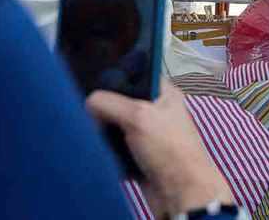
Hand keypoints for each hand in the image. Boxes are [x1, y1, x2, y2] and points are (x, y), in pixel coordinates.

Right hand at [87, 81, 232, 216]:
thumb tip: (88, 103)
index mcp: (164, 93)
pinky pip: (114, 148)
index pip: (136, 74)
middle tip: (91, 115)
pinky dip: (106, 151)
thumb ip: (109, 103)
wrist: (179, 193)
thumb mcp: (138, 116)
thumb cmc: (170, 150)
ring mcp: (147, 134)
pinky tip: (99, 151)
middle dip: (104, 110)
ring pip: (114, 126)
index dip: (116, 78)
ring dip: (103, 133)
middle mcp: (156, 111)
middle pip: (120, 102)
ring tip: (93, 135)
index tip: (96, 84)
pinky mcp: (138, 155)